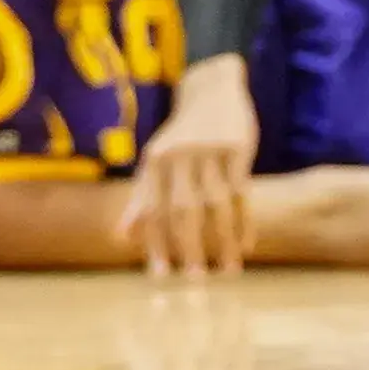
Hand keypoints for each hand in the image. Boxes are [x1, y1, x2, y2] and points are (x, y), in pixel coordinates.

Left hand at [120, 56, 259, 273]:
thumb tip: (122, 238)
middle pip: (183, 210)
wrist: (213, 88)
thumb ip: (142, 198)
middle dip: (189, 247)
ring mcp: (211, 151)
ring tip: (228, 271)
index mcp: (155, 161)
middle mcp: (180, 156)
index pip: (153, 209)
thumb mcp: (157, 161)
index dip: (156, 243)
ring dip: (224, 241)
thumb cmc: (182, 135)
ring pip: (217, 205)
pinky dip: (245, 222)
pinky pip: (243, 193)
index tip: (160, 276)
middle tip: (194, 280)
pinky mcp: (238, 148)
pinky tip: (245, 246)